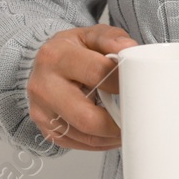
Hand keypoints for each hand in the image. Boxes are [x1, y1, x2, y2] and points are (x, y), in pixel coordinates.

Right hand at [26, 24, 138, 150]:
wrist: (45, 63)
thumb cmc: (72, 50)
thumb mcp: (91, 35)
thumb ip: (112, 38)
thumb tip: (130, 48)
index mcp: (56, 56)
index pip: (96, 73)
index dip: (122, 83)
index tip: (137, 88)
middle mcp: (43, 85)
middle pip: (87, 116)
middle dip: (117, 123)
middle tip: (136, 119)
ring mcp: (41, 110)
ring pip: (83, 135)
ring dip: (110, 136)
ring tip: (127, 127)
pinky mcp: (45, 128)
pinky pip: (75, 143)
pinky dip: (98, 142)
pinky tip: (110, 132)